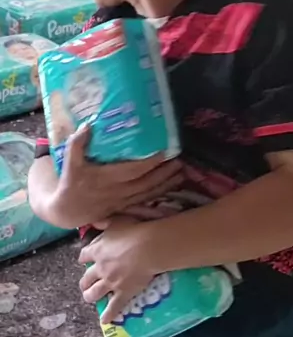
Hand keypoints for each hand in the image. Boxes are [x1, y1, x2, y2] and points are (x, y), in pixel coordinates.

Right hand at [53, 124, 183, 226]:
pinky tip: (171, 188)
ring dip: (166, 184)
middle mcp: (118, 191)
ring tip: (181, 173)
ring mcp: (122, 201)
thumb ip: (77, 144)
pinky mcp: (124, 207)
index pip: (133, 170)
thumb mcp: (69, 163)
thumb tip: (88, 125)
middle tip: (180, 161)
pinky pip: (145, 202)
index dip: (150, 162)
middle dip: (165, 173)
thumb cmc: (70, 183)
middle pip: (146, 183)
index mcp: (106, 179)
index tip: (165, 151)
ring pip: (149, 193)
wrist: (65, 211)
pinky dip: (159, 195)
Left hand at [78, 216, 155, 322]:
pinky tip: (105, 320)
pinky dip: (108, 315)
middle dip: (84, 282)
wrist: (147, 247)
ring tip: (90, 299)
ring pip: (94, 294)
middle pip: (86, 278)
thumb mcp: (117, 220)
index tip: (84, 260)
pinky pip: (113, 307)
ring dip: (90, 297)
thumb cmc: (134, 230)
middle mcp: (100, 268)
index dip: (83, 259)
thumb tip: (95, 222)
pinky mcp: (122, 293)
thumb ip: (104, 222)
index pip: (84, 255)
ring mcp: (110, 282)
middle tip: (86, 284)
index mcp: (97, 250)